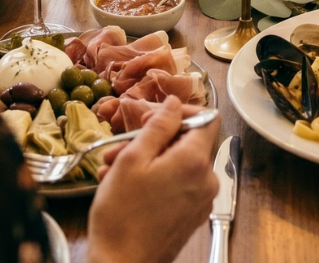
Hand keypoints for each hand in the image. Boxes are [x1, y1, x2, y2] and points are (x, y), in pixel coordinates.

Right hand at [87, 97, 219, 262]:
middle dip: (152, 139)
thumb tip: (174, 103)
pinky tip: (124, 187)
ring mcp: (200, 201)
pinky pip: (177, 185)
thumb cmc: (122, 215)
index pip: (206, 118)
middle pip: (187, 142)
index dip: (181, 111)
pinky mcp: (190, 216)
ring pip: (177, 164)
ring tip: (112, 170)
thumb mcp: (133, 158)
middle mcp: (206, 180)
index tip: (154, 117)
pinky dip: (154, 179)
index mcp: (195, 161)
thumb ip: (159, 125)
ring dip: (146, 160)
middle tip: (120, 146)